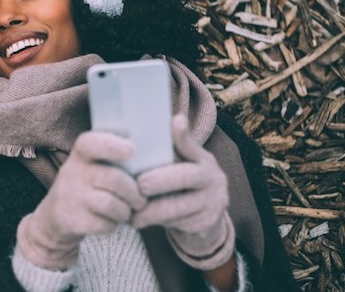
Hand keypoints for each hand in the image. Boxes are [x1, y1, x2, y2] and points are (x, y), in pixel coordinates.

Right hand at [17, 131, 145, 268]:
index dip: (113, 146)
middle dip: (134, 192)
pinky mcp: (71, 219)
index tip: (131, 151)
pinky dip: (113, 225)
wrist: (55, 217)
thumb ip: (113, 156)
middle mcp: (72, 172)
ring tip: (126, 211)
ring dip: (125, 211)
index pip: (92, 143)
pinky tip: (109, 220)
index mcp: (80, 154)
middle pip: (114, 179)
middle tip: (140, 199)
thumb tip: (152, 153)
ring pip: (111, 204)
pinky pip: (104, 224)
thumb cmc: (86, 185)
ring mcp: (70, 196)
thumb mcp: (91, 165)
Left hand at [130, 114, 234, 269]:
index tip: (176, 121)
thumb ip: (172, 148)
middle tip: (139, 186)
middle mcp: (213, 178)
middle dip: (159, 182)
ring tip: (131, 213)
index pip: (192, 144)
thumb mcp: (183, 164)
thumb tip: (158, 122)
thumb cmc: (184, 183)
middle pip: (185, 177)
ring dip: (152, 211)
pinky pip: (179, 223)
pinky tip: (140, 221)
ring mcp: (213, 202)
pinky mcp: (207, 223)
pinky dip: (158, 223)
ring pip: (179, 207)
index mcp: (203, 159)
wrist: (208, 215)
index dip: (183, 134)